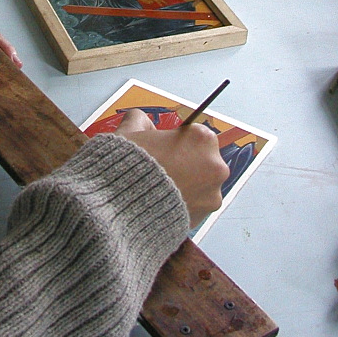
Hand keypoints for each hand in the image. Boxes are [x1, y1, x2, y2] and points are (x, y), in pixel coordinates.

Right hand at [116, 109, 229, 226]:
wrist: (121, 205)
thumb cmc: (129, 169)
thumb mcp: (131, 130)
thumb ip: (141, 120)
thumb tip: (142, 122)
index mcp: (202, 138)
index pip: (195, 135)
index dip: (178, 141)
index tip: (167, 148)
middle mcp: (215, 166)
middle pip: (203, 160)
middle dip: (186, 164)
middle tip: (164, 168)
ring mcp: (213, 193)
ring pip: (201, 185)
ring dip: (187, 185)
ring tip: (162, 188)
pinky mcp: (205, 215)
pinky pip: (196, 206)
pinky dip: (183, 204)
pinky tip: (164, 201)